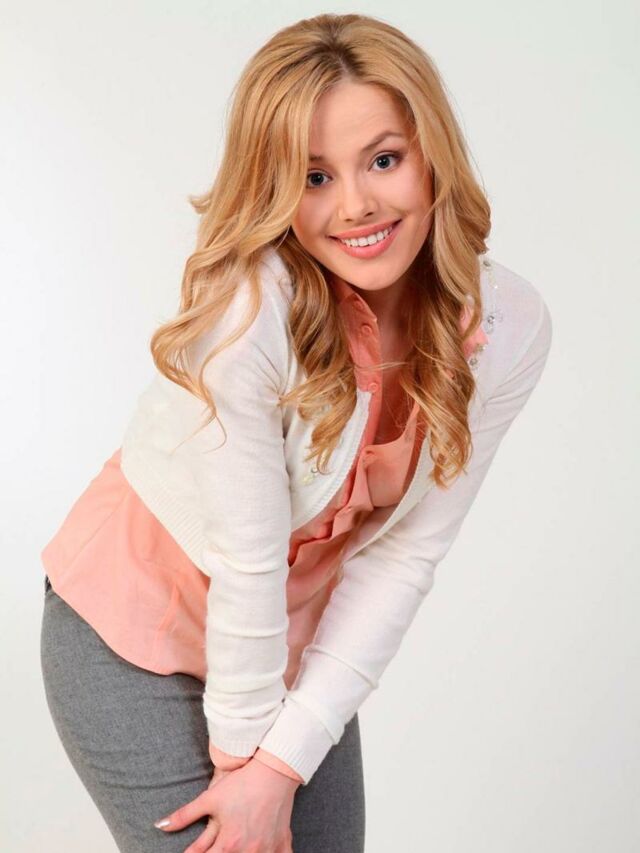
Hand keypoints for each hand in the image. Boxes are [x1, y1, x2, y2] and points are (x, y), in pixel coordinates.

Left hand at [154, 757, 299, 851]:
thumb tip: (160, 826)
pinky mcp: (282, 842)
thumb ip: (184, 815)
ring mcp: (266, 848)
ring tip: (236, 850)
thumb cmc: (242, 783)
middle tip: (217, 849)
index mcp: (228, 843)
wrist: (274, 770)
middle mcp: (247, 850)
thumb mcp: (210, 798)